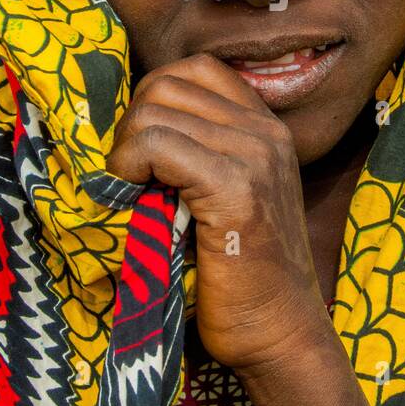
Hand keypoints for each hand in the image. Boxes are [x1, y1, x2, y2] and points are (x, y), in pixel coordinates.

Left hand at [106, 54, 331, 374]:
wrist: (279, 335)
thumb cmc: (239, 278)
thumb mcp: (226, 198)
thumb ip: (198, 154)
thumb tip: (129, 128)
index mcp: (266, 128)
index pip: (197, 70)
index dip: (153, 101)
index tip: (143, 152)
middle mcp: (265, 132)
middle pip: (167, 82)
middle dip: (132, 124)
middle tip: (131, 176)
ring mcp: (254, 155)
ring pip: (154, 109)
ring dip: (125, 149)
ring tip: (133, 191)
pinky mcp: (235, 188)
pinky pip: (156, 144)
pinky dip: (128, 165)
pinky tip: (134, 198)